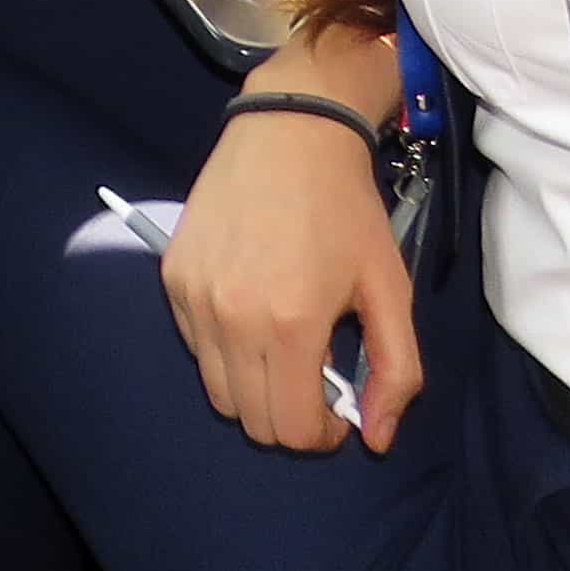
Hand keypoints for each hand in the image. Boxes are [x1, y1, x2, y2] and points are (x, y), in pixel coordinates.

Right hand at [157, 105, 423, 455]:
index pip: (292, 430)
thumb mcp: (391, 289)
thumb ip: (396, 371)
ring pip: (218, 390)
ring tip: (284, 340)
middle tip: (316, 371)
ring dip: (255, 386)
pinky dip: (225, 348)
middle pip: (251, 421)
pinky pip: (196, 346)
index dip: (321, 434)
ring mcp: (195, 297)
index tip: (339, 408)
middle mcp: (233, 319)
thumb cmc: (348, 211)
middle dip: (289, 413)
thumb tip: (376, 438)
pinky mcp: (173, 277)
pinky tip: (253, 308)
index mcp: (292, 325)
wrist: (291, 132)